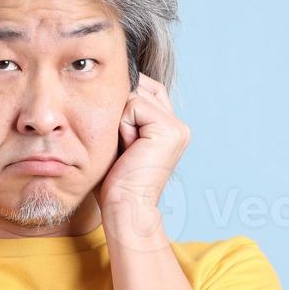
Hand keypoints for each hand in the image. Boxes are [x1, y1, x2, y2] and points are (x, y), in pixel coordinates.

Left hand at [94, 74, 189, 215]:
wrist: (124, 207)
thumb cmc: (113, 181)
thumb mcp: (117, 138)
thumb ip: (121, 112)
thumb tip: (110, 82)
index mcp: (169, 127)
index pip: (144, 90)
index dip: (122, 104)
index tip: (117, 135)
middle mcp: (178, 124)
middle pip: (139, 88)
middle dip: (120, 111)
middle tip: (122, 146)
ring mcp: (177, 126)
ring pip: (134, 95)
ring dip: (119, 121)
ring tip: (125, 149)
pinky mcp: (170, 128)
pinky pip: (134, 105)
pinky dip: (122, 126)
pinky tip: (129, 149)